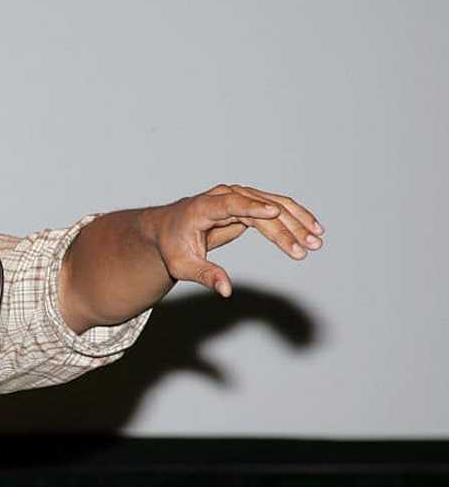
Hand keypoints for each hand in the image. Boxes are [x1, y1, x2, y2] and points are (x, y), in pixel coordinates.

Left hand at [145, 184, 324, 297]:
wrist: (168, 228)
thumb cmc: (173, 246)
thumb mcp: (182, 265)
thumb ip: (205, 275)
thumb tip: (226, 290)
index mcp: (203, 208)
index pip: (231, 204)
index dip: (252, 207)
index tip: (274, 212)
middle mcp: (222, 196)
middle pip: (259, 209)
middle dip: (285, 228)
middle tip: (307, 247)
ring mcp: (238, 197)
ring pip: (274, 205)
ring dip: (297, 222)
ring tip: (317, 240)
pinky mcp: (248, 203)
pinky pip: (275, 209)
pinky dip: (294, 219)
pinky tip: (312, 230)